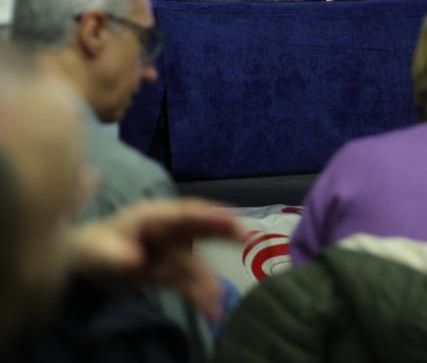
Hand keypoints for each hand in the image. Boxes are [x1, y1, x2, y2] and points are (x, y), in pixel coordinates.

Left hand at [68, 198, 245, 319]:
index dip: (209, 213)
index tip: (232, 217)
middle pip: (201, 229)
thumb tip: (137, 259)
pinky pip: (188, 281)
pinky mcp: (170, 270)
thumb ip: (116, 255)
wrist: (85, 265)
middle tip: (246, 239)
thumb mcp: (97, 251)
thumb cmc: (91, 247)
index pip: (185, 212)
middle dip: (223, 234)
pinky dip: (199, 294)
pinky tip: (209, 309)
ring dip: (208, 280)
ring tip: (216, 300)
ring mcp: (172, 250)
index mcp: (153, 216)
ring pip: (196, 262)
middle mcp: (169, 230)